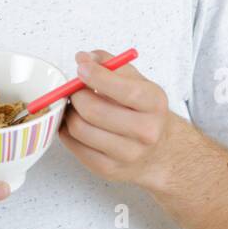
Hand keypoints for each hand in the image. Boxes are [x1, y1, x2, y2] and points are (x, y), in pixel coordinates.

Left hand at [56, 49, 175, 190]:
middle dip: (76, 95)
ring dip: (70, 113)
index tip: (82, 67)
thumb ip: (110, 63)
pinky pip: (74, 146)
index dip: (95, 75)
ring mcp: (127, 154)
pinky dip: (67, 131)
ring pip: (79, 129)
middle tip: (76, 90)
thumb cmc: (144, 111)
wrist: (160, 151)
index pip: (122, 89)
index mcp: (154, 103)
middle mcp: (145, 131)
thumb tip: (83, 58)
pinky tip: (77, 123)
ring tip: (76, 107)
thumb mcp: (136, 81)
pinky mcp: (108, 170)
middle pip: (93, 111)